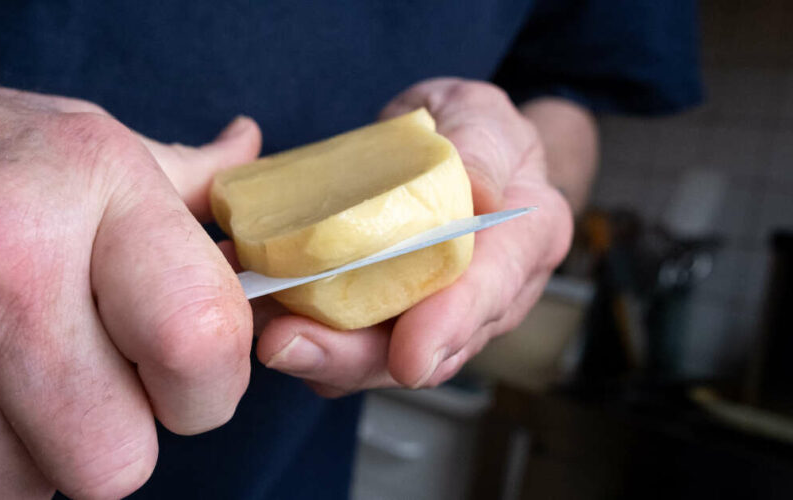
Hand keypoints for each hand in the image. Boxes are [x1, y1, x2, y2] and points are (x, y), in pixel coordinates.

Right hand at [0, 80, 258, 498]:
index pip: (198, 341)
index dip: (213, 382)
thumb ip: (190, 179)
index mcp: (95, 191)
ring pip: (37, 483)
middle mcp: (12, 266)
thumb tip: (251, 146)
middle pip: (117, 456)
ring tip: (26, 369)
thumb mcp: (99, 147)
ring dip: (48, 449)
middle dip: (128, 433)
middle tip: (105, 378)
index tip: (194, 368)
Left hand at [254, 78, 572, 395]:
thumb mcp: (483, 118)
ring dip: (323, 355)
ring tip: (269, 334)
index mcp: (523, 243)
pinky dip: (309, 334)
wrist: (454, 145)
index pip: (491, 290)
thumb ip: (481, 150)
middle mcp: (484, 295)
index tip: (410, 358)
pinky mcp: (393, 313)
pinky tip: (268, 314)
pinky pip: (352, 338)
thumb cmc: (476, 131)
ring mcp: (435, 311)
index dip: (450, 326)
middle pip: (427, 348)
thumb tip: (478, 190)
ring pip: (383, 356)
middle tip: (290, 344)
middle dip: (358, 356)